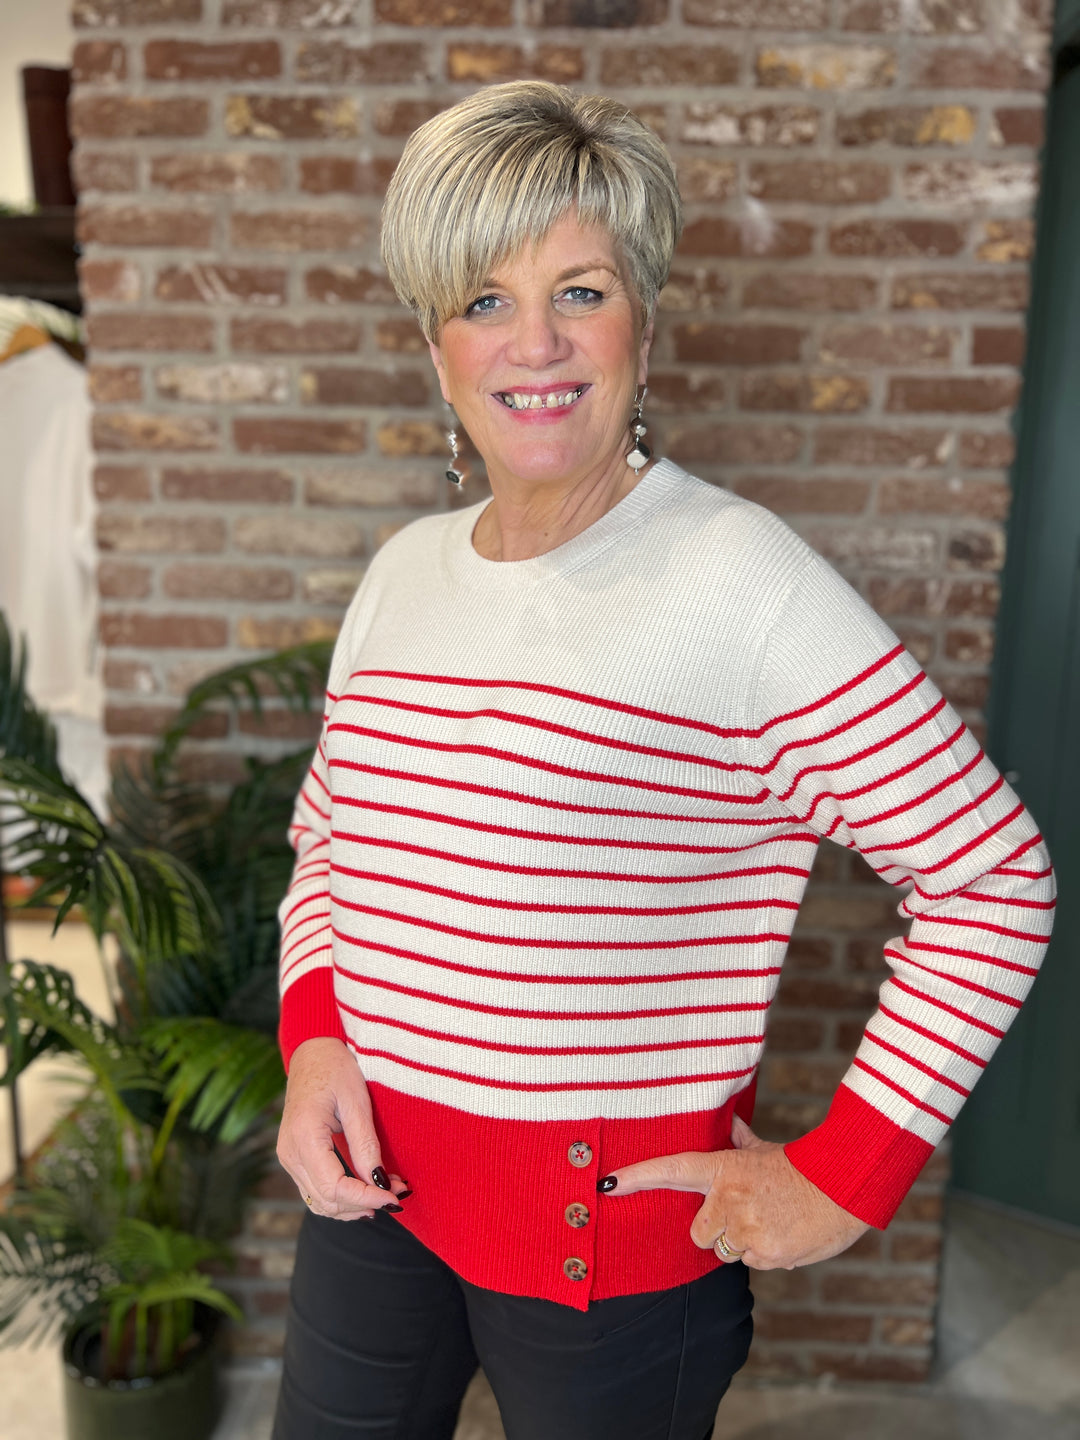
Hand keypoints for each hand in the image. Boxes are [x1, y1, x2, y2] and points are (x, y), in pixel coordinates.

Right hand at [276, 1037, 408, 1219]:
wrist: (311, 1052)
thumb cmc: (335, 1068)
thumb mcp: (356, 1101)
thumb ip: (365, 1145)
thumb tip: (380, 1183)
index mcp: (304, 1136)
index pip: (334, 1187)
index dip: (366, 1198)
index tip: (395, 1196)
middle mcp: (290, 1153)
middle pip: (327, 1201)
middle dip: (364, 1203)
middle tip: (398, 1193)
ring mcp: (288, 1157)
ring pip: (320, 1202)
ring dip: (354, 1205)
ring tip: (387, 1193)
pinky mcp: (294, 1157)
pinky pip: (315, 1191)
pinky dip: (341, 1198)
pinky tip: (365, 1192)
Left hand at [601, 1115, 867, 1269]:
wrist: (845, 1188)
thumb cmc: (804, 1168)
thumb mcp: (766, 1150)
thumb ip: (739, 1141)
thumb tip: (726, 1121)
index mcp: (724, 1170)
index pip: (671, 1169)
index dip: (636, 1177)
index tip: (606, 1184)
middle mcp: (728, 1201)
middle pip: (697, 1232)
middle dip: (716, 1229)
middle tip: (746, 1213)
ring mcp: (746, 1230)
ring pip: (724, 1251)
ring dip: (741, 1243)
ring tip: (770, 1222)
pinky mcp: (766, 1255)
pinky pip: (752, 1263)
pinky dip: (765, 1255)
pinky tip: (784, 1235)